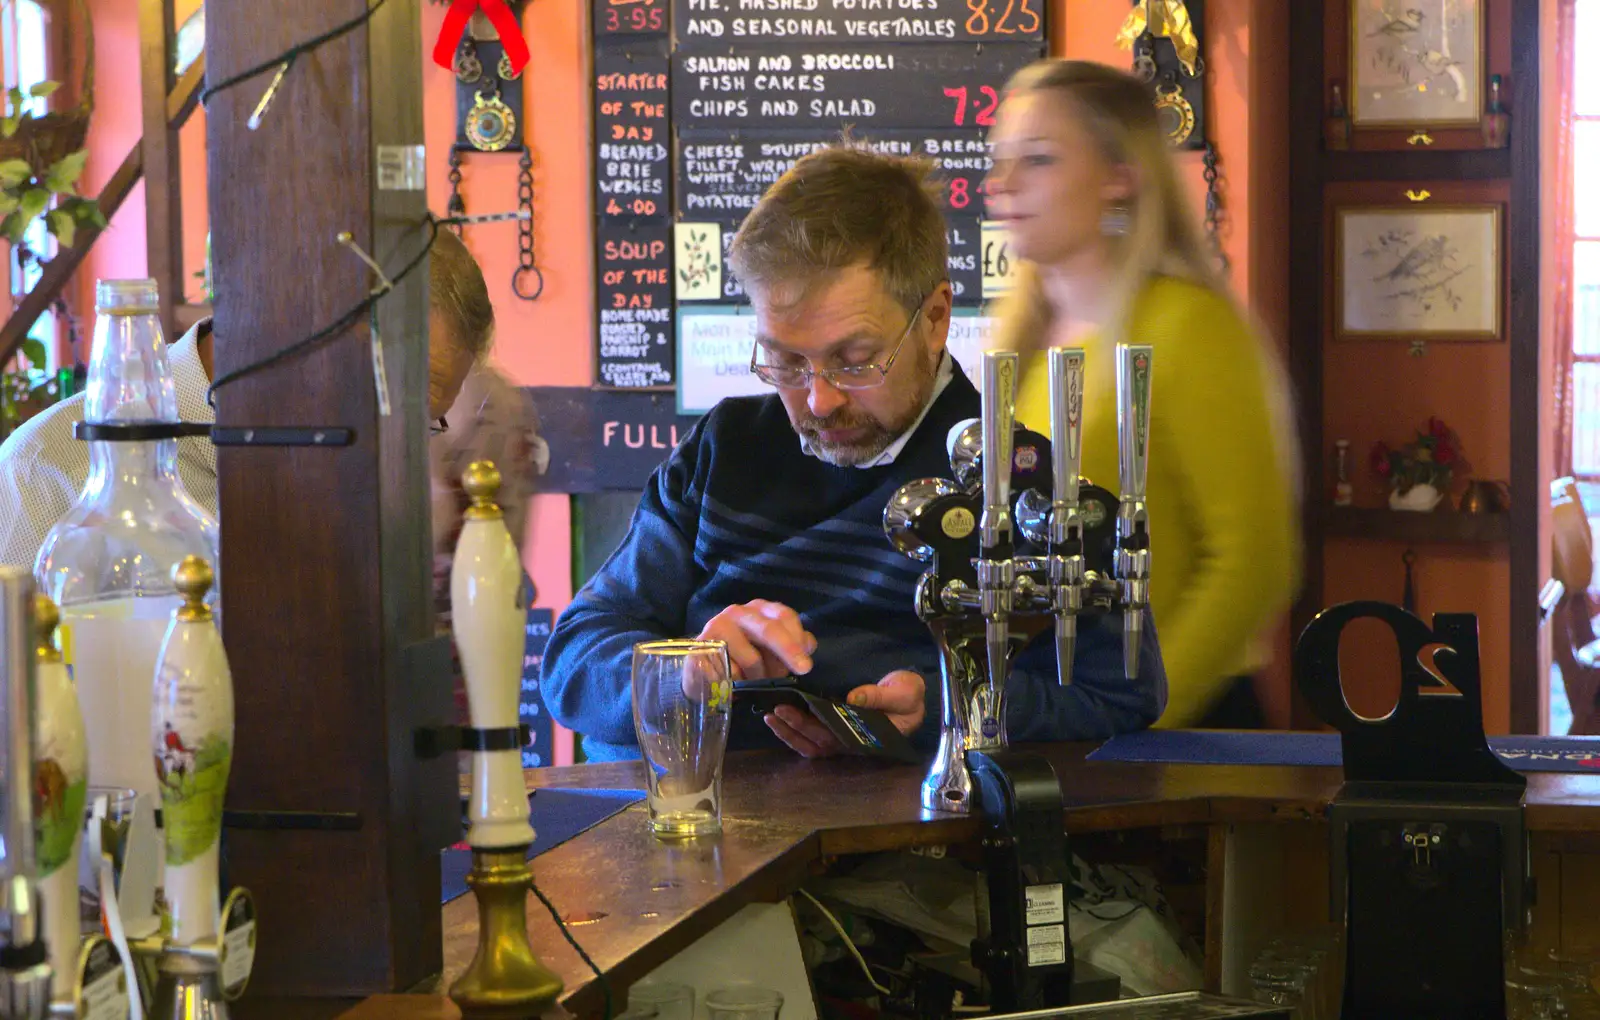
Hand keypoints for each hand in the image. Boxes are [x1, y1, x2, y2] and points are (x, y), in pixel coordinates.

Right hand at [694, 600, 815, 681]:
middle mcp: (738, 612)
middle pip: (769, 630)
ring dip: (759, 677)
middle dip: (788, 651)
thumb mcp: (770, 649)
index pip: (784, 616)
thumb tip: (808, 644)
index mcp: (759, 610)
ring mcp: (718, 627)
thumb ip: (792, 644)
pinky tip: (735, 683)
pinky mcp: (703, 648)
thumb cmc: (742, 656)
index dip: (798, 639)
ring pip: (752, 658)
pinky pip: (731, 672)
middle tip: (803, 669)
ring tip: (754, 682)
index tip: (806, 663)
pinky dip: (738, 683)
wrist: (703, 667)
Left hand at [765, 670, 926, 758]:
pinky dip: (793, 733)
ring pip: (811, 745)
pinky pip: (811, 740)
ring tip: (771, 716)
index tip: (795, 712)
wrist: (910, 694)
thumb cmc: (909, 695)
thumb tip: (853, 697)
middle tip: (777, 709)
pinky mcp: (835, 732)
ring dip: (789, 732)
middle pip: (819, 741)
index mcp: (869, 737)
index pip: (837, 738)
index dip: (813, 728)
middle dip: (795, 726)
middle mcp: (852, 744)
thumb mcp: (905, 692)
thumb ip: (881, 696)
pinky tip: (779, 720)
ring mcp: (842, 740)